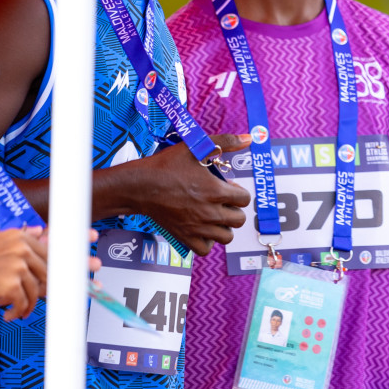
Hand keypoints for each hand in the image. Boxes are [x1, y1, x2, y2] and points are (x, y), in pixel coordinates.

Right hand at [0, 227, 47, 318]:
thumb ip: (20, 236)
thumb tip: (41, 231)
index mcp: (20, 237)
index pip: (48, 256)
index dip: (47, 272)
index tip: (44, 282)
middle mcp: (23, 249)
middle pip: (47, 274)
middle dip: (42, 289)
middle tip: (33, 298)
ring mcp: (18, 267)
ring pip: (36, 291)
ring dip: (28, 305)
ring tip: (20, 310)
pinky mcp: (11, 285)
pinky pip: (23, 303)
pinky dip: (18, 312)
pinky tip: (10, 315)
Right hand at [129, 134, 250, 255]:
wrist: (139, 186)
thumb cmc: (166, 166)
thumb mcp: (195, 148)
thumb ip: (224, 142)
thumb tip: (249, 138)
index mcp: (215, 191)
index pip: (245, 199)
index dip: (238, 192)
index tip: (227, 188)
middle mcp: (210, 212)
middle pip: (239, 220)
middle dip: (234, 209)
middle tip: (221, 201)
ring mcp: (198, 228)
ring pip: (227, 237)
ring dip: (224, 226)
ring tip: (214, 215)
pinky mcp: (185, 237)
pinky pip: (206, 249)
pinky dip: (207, 241)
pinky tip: (202, 229)